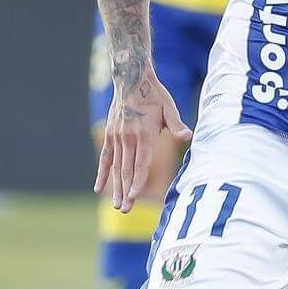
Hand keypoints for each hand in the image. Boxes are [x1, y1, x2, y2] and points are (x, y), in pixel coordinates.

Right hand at [95, 74, 191, 213]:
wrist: (131, 79)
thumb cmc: (155, 94)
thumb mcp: (169, 107)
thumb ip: (176, 124)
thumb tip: (188, 135)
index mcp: (144, 133)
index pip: (140, 163)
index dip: (137, 181)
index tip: (134, 196)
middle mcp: (128, 137)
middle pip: (127, 170)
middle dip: (127, 192)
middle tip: (125, 209)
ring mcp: (117, 137)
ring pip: (116, 167)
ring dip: (116, 188)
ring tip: (116, 205)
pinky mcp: (111, 135)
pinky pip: (105, 158)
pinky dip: (102, 173)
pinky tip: (99, 188)